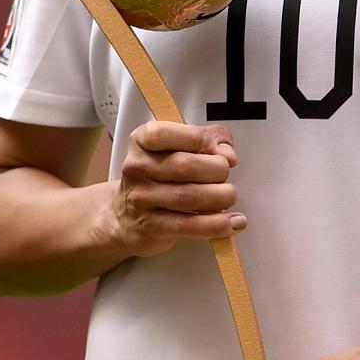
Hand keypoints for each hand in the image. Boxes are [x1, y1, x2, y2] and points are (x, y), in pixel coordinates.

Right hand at [107, 122, 244, 257]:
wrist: (125, 215)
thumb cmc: (159, 176)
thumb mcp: (178, 147)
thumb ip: (209, 138)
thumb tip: (228, 154)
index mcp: (142, 141)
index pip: (163, 134)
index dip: (196, 138)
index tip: (215, 148)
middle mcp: (137, 168)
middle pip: (184, 165)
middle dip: (217, 169)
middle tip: (225, 175)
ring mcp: (142, 199)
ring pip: (189, 196)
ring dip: (221, 197)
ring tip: (229, 196)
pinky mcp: (152, 226)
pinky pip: (189, 226)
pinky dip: (217, 224)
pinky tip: (234, 222)